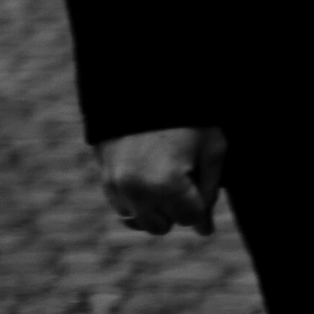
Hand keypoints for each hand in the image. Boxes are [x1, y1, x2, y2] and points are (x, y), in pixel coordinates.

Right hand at [97, 126, 226, 236]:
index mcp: (165, 185)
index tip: (200, 169)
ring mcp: (114, 184)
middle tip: (184, 172)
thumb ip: (209, 193)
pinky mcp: (102, 174)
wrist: (146, 82)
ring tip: (165, 174)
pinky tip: (148, 173)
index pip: (191, 218)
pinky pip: (121, 206)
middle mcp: (135, 190)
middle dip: (177, 208)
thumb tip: (204, 231)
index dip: (202, 197)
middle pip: (163, 225)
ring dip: (155, 208)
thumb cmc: (188, 115)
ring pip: (139, 221)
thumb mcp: (211, 149)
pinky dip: (136, 199)